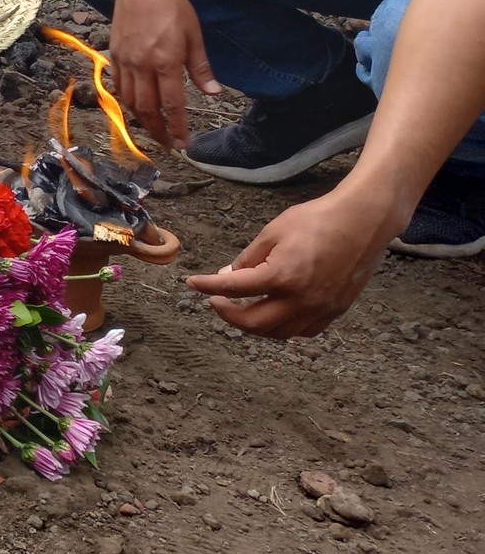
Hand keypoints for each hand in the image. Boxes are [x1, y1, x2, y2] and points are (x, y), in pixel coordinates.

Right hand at [106, 0, 218, 148]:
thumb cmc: (172, 6)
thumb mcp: (194, 35)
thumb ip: (201, 68)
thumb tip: (214, 93)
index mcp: (166, 62)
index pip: (172, 104)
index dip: (178, 127)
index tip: (184, 143)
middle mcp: (143, 65)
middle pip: (147, 109)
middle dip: (157, 131)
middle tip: (168, 144)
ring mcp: (125, 60)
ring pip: (129, 100)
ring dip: (140, 120)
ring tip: (152, 129)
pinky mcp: (114, 54)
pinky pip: (118, 85)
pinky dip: (126, 100)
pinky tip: (134, 105)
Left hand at [185, 183, 407, 337]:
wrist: (362, 222)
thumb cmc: (316, 220)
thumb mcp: (272, 232)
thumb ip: (248, 258)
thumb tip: (228, 276)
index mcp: (281, 277)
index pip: (234, 289)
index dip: (208, 287)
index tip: (192, 284)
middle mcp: (301, 300)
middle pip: (255, 323)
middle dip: (229, 316)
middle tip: (216, 302)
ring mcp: (321, 309)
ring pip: (280, 333)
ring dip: (255, 327)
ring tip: (241, 311)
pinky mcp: (336, 311)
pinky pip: (305, 331)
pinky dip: (284, 329)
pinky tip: (274, 317)